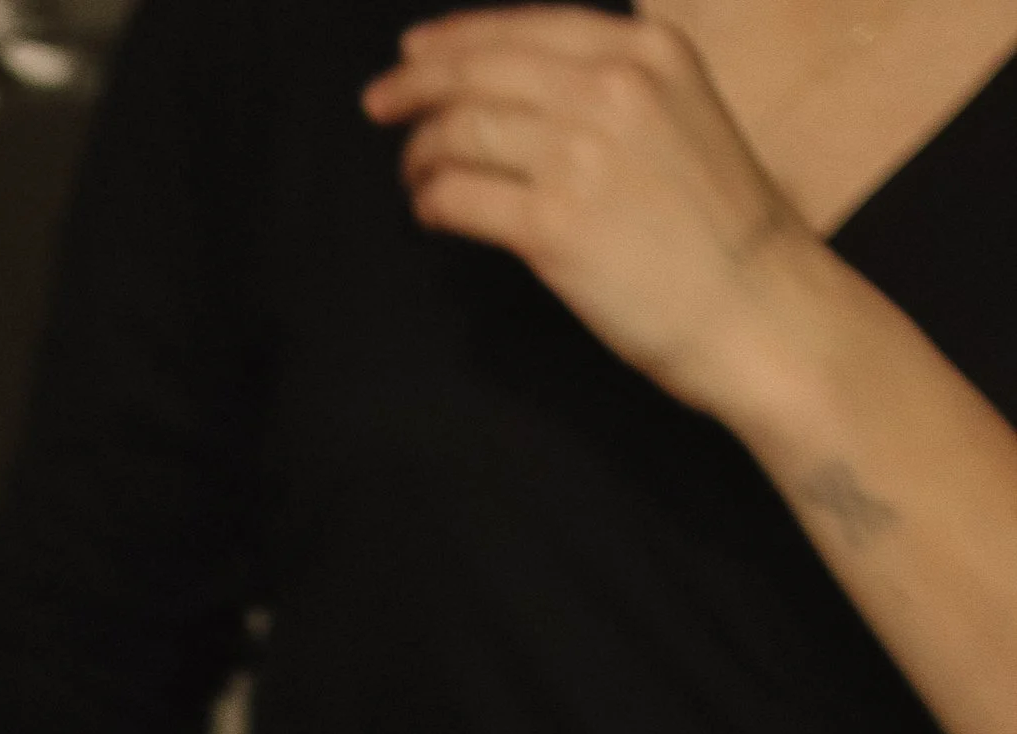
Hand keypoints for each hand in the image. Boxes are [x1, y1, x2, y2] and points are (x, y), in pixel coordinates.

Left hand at [362, 8, 821, 413]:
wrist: (757, 303)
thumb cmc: (722, 227)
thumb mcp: (681, 113)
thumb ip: (612, 88)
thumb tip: (519, 87)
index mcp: (645, 50)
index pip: (523, 27)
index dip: (456, 39)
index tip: (415, 55)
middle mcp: (610, 87)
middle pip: (480, 70)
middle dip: (417, 86)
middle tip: (379, 104)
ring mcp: (579, 154)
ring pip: (462, 131)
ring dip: (423, 152)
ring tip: (415, 171)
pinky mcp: (552, 225)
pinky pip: (461, 197)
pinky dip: (434, 201)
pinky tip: (432, 212)